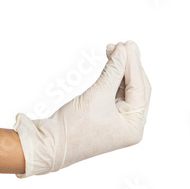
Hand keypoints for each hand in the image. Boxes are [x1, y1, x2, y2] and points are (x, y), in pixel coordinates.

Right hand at [13, 40, 150, 177]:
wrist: (49, 144)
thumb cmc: (73, 128)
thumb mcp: (98, 95)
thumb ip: (113, 71)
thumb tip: (122, 50)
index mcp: (134, 127)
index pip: (140, 89)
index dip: (134, 64)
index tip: (127, 45)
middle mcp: (129, 125)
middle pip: (136, 88)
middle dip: (129, 65)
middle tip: (124, 44)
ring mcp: (117, 121)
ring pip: (125, 88)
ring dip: (119, 69)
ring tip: (113, 49)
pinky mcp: (104, 116)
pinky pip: (113, 93)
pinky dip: (111, 77)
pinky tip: (110, 62)